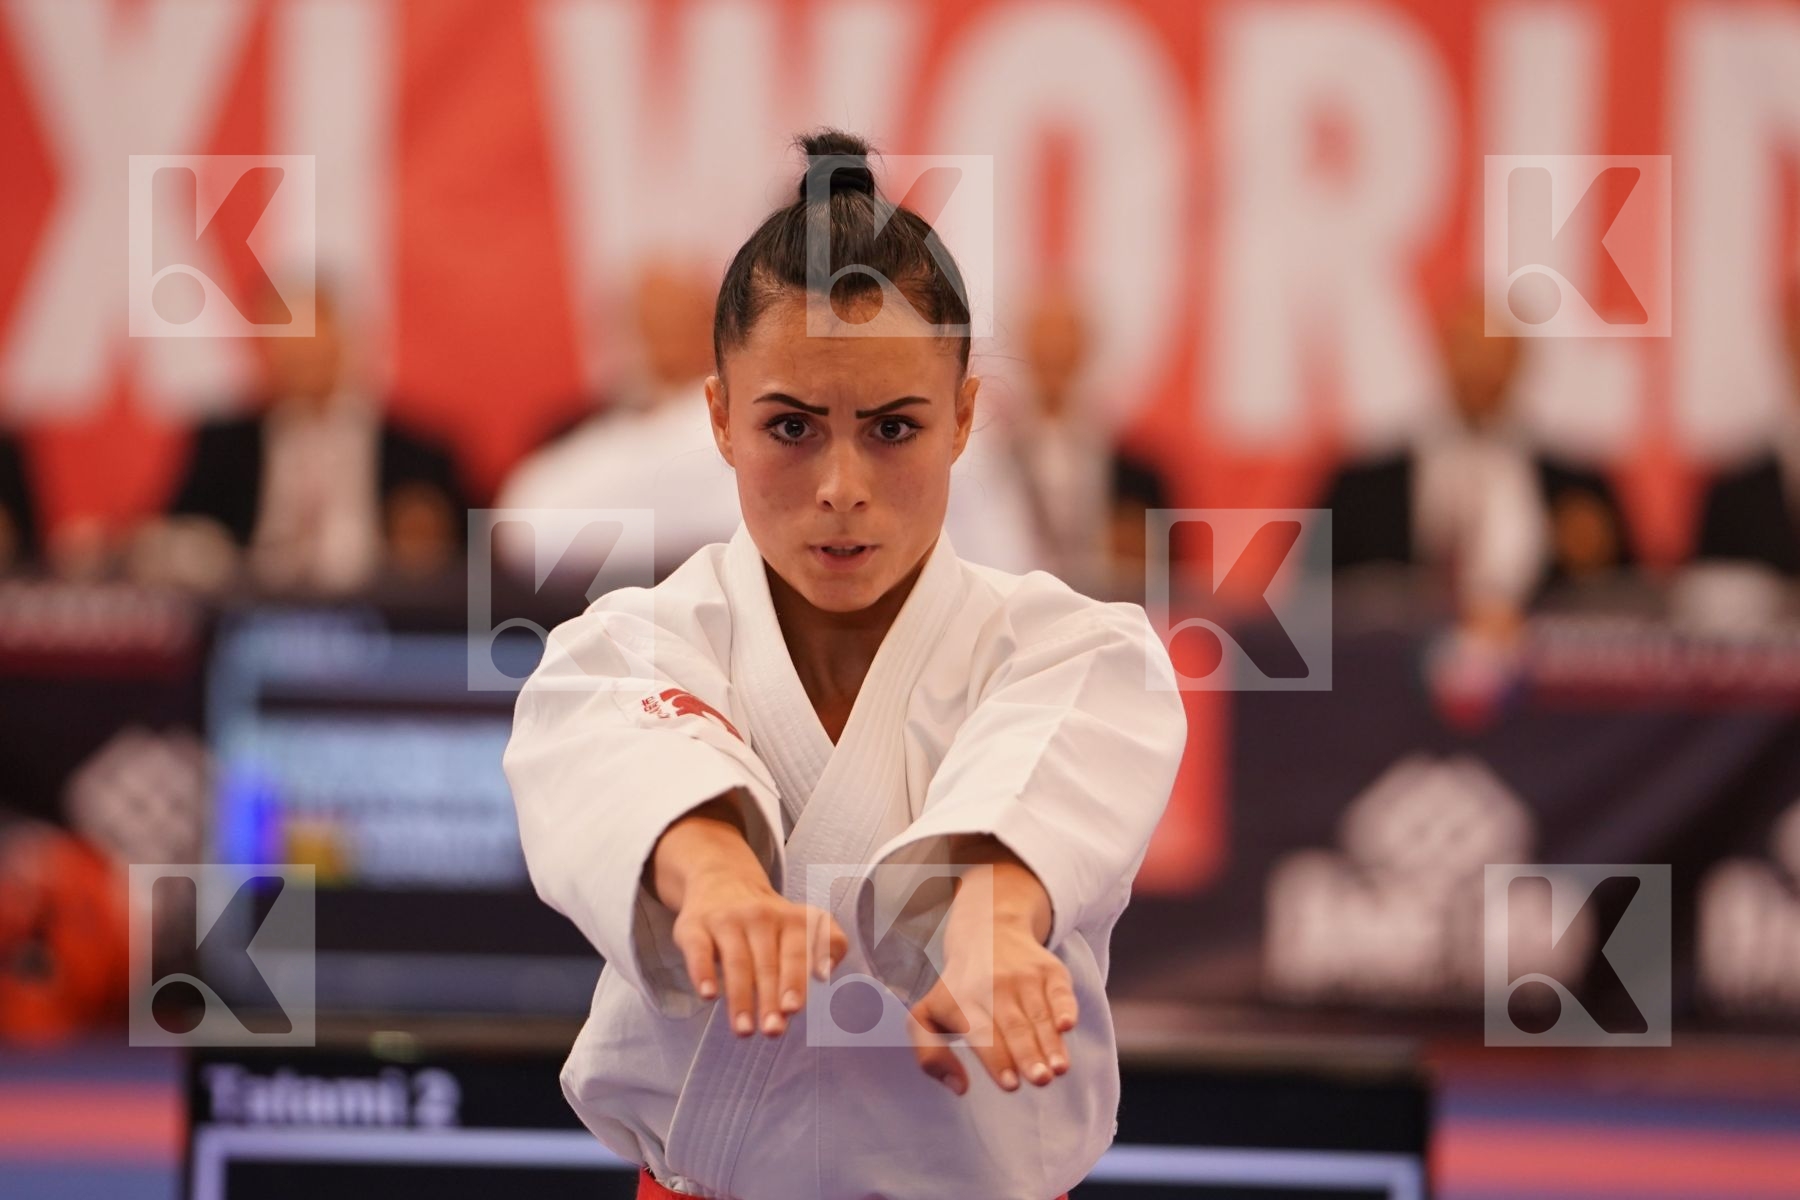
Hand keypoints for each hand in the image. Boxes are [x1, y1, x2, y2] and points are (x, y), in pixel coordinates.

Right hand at [671, 868, 847, 1038]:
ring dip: (740, 998)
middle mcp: (760, 916)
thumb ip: (826, 944)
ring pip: (736, 962)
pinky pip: (699, 951)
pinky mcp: (695, 926)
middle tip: (772, 1030)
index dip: (795, 981)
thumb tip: (825, 973)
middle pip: (767, 963)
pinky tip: (708, 994)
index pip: (797, 953)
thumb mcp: (802, 922)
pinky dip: (703, 972)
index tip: (793, 1010)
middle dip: (770, 999)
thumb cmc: (768, 919)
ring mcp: (726, 920)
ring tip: (744, 1030)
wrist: (722, 880)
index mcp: (791, 919)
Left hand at [907, 904, 1078, 1096]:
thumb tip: (960, 1088)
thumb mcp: (927, 1014)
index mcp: (962, 1001)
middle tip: (1041, 1079)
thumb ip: (930, 1054)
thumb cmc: (957, 988)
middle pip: (1013, 1026)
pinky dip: (1065, 1007)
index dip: (997, 1059)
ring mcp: (1023, 976)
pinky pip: (1060, 992)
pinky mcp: (1049, 970)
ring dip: (1050, 1042)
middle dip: (1027, 1055)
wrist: (987, 930)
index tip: (1011, 1084)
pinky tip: (1067, 1025)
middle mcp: (993, 986)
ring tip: (1059, 1068)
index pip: (982, 1034)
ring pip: (1038, 1014)